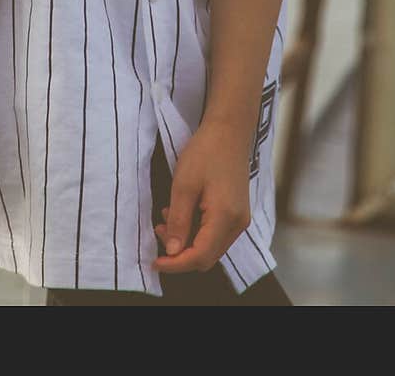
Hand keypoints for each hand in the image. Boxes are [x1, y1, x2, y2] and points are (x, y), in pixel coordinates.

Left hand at [152, 119, 251, 273]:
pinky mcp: (237, 212)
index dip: (176, 264)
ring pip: (210, 246)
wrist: (229, 130)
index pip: (200, 256)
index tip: (154, 262)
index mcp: (226, 218)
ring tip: (167, 218)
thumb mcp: (184, 184)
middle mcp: (237, 224)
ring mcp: (240, 219)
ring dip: (186, 240)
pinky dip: (196, 231)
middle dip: (180, 252)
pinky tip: (181, 212)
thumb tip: (173, 252)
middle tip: (159, 232)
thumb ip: (179, 220)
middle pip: (207, 256)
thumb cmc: (205, 152)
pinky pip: (215, 233)